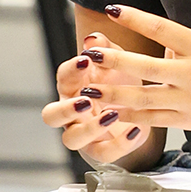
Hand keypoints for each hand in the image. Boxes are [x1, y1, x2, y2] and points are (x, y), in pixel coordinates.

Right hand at [41, 32, 152, 164]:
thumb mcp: (117, 63)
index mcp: (74, 88)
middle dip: (65, 108)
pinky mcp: (102, 149)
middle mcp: (73, 113)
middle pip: (51, 116)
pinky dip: (120, 144)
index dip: (70, 70)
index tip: (85, 61)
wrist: (139, 110)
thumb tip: (94, 37)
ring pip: (72, 139)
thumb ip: (107, 49)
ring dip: (89, 129)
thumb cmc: (120, 83)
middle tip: (85, 99)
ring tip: (111, 115)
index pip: (63, 78)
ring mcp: (84, 133)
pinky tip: (136, 130)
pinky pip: (105, 153)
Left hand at [63, 5, 190, 135]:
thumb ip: (188, 41)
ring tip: (90, 89)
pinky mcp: (190, 120)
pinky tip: (113, 112)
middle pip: (145, 66)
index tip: (112, 10)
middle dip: (114, 60)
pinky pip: (154, 119)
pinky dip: (132, 116)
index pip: (161, 29)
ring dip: (113, 92)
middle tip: (91, 53)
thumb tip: (159, 41)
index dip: (134, 18)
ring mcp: (190, 99)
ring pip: (143, 97)